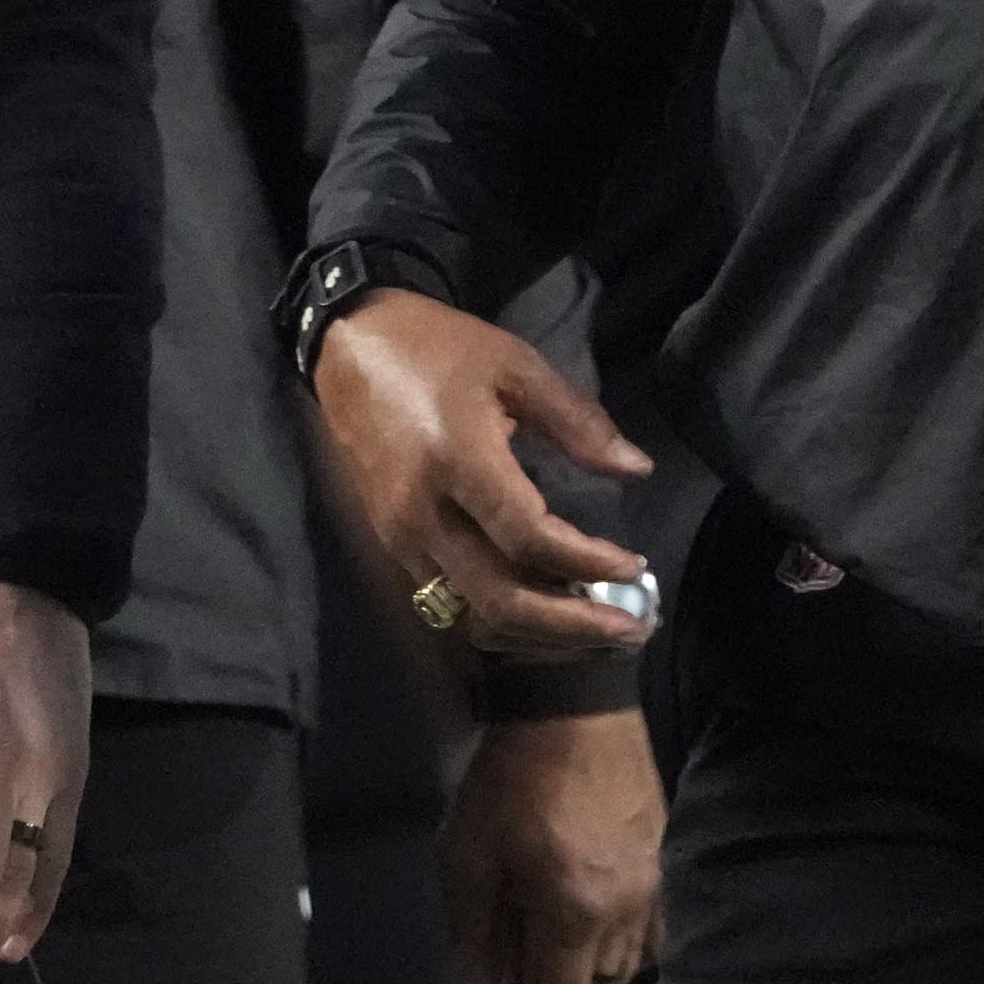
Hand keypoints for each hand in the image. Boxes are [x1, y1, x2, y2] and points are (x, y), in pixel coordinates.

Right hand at [309, 295, 658, 661]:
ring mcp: (401, 536)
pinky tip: (546, 609)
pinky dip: (504, 619)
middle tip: (633, 628)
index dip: (587, 562)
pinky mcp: (393, 544)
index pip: (527, 538)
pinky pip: (452, 603)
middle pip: (500, 600)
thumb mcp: (514, 366)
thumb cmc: (435, 349)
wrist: (347, 347)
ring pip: (473, 617)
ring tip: (596, 629)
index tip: (634, 566)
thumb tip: (636, 470)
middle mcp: (423, 512)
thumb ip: (578, 422)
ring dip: (539, 636)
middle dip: (573, 626)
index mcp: (456, 459)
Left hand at [442, 710, 662, 983]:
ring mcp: (652, 885)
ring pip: (626, 966)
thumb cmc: (510, 776)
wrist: (575, 703)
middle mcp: (624, 910)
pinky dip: (619, 952)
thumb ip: (472, 936)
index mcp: (574, 913)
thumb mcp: (467, 854)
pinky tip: (593, 941)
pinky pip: (649, 930)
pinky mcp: (662, 859)